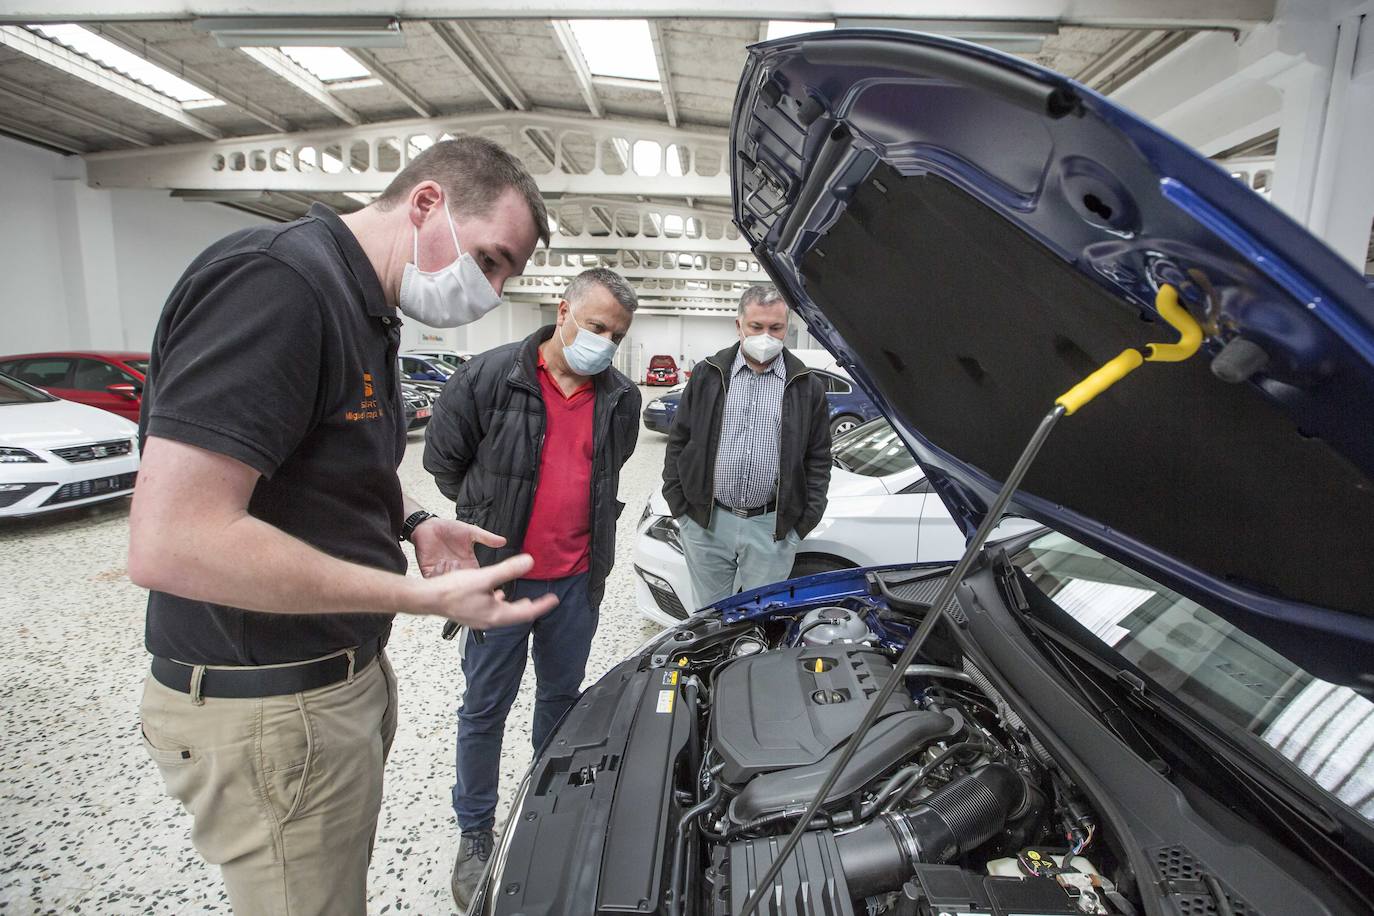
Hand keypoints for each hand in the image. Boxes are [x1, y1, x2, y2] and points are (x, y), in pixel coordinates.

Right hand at [408, 553, 557, 628]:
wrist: (427, 598)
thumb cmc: (453, 590)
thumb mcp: (484, 577)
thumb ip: (508, 570)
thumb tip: (530, 561)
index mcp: (496, 615)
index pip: (526, 612)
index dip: (541, 606)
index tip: (553, 600)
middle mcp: (489, 621)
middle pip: (516, 615)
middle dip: (530, 608)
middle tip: (542, 601)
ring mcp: (478, 619)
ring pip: (503, 614)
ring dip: (515, 606)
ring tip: (524, 600)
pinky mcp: (470, 614)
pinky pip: (491, 611)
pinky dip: (500, 603)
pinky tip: (496, 594)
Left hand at [411, 518, 505, 577]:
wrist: (429, 525)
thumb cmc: (448, 528)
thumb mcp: (470, 532)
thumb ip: (486, 538)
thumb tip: (503, 541)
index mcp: (468, 563)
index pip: (477, 578)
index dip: (481, 582)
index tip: (483, 581)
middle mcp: (456, 570)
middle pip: (463, 586)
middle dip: (465, 582)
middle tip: (465, 573)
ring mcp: (443, 571)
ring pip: (449, 584)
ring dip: (451, 574)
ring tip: (452, 562)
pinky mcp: (430, 570)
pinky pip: (434, 580)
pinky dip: (438, 574)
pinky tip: (441, 563)